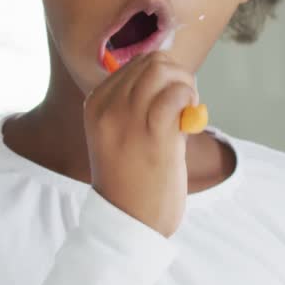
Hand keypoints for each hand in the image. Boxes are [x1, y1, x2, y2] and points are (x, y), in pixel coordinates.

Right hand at [83, 51, 197, 237]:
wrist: (129, 223)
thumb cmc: (131, 179)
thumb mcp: (120, 134)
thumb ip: (137, 104)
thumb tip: (172, 72)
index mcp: (95, 104)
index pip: (135, 64)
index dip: (163, 74)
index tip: (171, 99)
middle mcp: (108, 107)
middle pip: (152, 62)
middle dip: (177, 75)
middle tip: (185, 102)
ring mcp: (128, 118)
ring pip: (163, 70)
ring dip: (185, 85)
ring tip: (187, 111)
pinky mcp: (154, 133)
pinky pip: (177, 94)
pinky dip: (189, 100)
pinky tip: (189, 122)